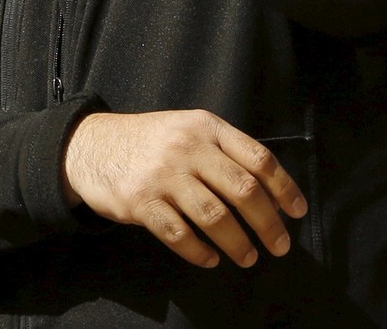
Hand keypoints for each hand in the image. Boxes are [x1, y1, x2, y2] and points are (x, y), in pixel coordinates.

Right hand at [62, 110, 307, 268]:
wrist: (89, 145)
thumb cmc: (150, 142)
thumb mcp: (187, 129)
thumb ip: (223, 150)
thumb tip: (269, 190)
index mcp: (206, 127)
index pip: (258, 158)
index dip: (284, 188)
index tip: (297, 212)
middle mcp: (188, 147)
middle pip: (243, 190)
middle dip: (268, 224)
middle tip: (279, 246)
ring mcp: (163, 175)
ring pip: (215, 216)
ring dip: (238, 243)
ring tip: (248, 258)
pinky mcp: (140, 202)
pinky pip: (179, 235)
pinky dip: (200, 252)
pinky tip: (210, 259)